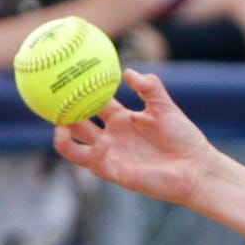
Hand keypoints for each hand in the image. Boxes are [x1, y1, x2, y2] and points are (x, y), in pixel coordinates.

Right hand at [53, 69, 216, 206]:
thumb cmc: (184, 137)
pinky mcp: (115, 172)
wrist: (196, 168)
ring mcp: (111, 154)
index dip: (78, 91)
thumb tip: (128, 72)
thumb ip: (150, 87)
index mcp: (122, 118)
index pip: (93, 102)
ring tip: (58, 124)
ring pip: (75, 146)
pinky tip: (99, 144)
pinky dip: (90, 153)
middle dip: (61, 112)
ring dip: (63, 136)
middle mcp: (112, 136)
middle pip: (77, 122)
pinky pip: (93, 162)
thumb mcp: (165, 107)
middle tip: (48, 98)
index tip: (64, 77)